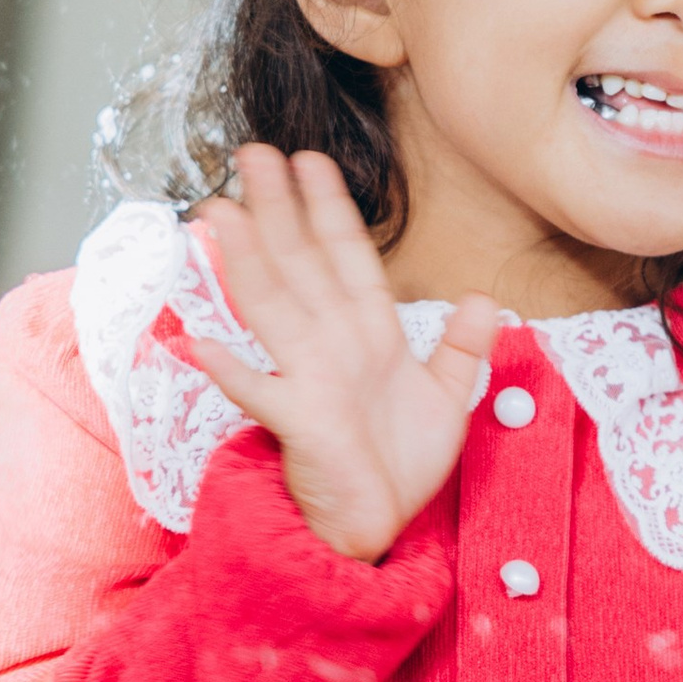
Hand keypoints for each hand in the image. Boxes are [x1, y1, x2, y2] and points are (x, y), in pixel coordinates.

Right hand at [176, 145, 500, 561]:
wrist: (380, 527)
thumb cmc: (400, 465)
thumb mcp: (447, 399)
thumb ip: (462, 347)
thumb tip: (483, 297)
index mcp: (369, 335)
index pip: (347, 257)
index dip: (330, 209)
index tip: (311, 160)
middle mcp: (333, 347)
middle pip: (301, 265)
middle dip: (277, 209)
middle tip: (250, 154)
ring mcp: (311, 381)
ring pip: (274, 308)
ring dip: (246, 261)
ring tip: (218, 214)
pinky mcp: (300, 424)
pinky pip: (260, 392)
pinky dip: (231, 371)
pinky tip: (199, 343)